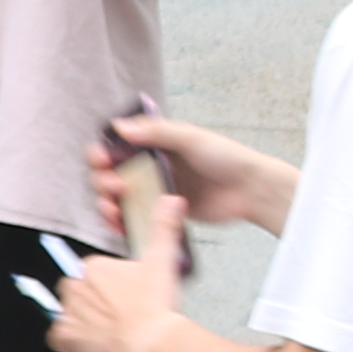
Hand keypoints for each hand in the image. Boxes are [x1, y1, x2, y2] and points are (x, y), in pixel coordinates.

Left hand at [46, 190, 183, 351]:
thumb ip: (164, 227)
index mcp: (95, 267)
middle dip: (93, 299)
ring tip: (106, 327)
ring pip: (67, 311)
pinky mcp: (67, 336)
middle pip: (78, 289)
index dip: (109, 284)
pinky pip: (58, 336)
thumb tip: (171, 201)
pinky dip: (69, 339)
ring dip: (82, 319)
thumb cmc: (155, 305)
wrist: (151, 339)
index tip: (123, 293)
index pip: (93, 271)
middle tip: (116, 311)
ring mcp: (69, 312)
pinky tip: (88, 341)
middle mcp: (76, 286)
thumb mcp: (163, 259)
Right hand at [99, 108, 295, 238]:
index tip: (103, 160)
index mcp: (154, 143)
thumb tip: (120, 127)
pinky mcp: (162, 213)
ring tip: (114, 210)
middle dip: (102, 181)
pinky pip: (134, 217)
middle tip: (115, 187)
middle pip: (109, 174)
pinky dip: (121, 222)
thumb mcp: (190, 138)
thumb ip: (156, 132)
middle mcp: (150, 166)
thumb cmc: (227, 158)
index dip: (102, 153)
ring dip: (107, 204)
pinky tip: (119, 224)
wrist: (250, 191)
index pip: (115, 146)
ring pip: (117, 198)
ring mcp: (155, 191)